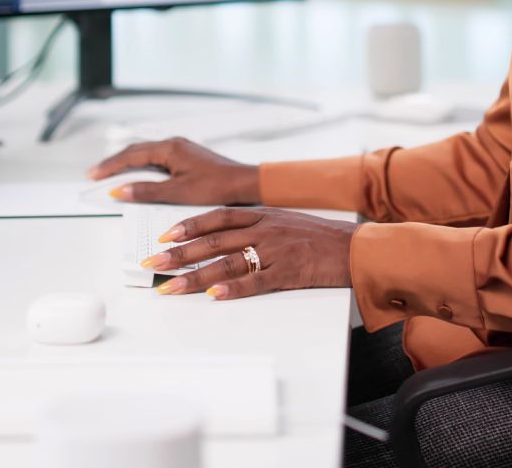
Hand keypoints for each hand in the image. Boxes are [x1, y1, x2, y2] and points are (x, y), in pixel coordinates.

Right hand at [87, 138, 261, 205]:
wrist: (244, 183)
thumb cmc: (217, 187)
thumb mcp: (179, 193)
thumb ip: (148, 191)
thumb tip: (121, 190)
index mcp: (169, 149)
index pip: (130, 156)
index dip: (109, 166)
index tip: (93, 176)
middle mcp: (173, 143)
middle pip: (135, 151)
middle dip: (113, 163)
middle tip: (94, 174)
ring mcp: (180, 147)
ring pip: (145, 152)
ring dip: (127, 162)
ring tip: (110, 173)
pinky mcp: (186, 155)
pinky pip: (156, 156)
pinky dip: (141, 164)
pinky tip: (137, 173)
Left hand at [145, 207, 356, 299]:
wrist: (357, 246)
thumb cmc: (323, 238)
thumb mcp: (287, 222)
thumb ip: (259, 228)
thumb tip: (227, 240)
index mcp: (264, 215)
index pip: (218, 217)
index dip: (189, 225)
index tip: (165, 236)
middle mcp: (265, 229)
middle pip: (214, 241)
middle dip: (180, 254)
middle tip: (154, 265)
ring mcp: (277, 250)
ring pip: (227, 262)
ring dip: (195, 276)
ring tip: (171, 288)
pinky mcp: (290, 271)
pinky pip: (256, 281)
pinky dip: (234, 289)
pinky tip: (214, 296)